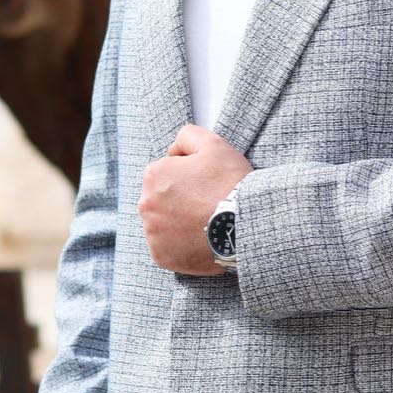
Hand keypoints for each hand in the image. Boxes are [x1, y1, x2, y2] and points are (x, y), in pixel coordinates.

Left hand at [138, 123, 251, 275]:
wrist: (246, 225)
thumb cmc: (230, 183)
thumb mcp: (213, 144)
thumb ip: (187, 135)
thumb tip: (174, 149)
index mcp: (154, 176)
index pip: (167, 172)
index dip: (189, 175)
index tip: (206, 183)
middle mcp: (146, 205)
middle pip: (163, 198)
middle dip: (181, 199)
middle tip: (208, 202)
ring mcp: (153, 233)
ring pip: (164, 223)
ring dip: (179, 222)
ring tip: (206, 221)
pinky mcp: (162, 256)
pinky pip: (169, 248)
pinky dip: (182, 244)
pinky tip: (201, 238)